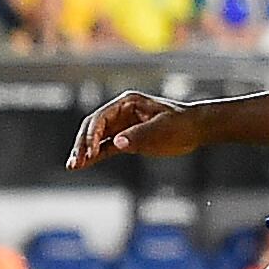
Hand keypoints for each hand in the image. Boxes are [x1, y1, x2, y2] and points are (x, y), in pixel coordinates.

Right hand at [68, 91, 205, 168]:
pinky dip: (95, 156)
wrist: (195, 129)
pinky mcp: (126, 140)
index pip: (101, 118)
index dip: (92, 135)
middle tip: (76, 162)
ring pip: (96, 139)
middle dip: (82, 144)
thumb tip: (116, 143)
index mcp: (127, 103)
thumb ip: (138, 135)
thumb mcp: (161, 129)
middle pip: (93, 127)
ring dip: (84, 152)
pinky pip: (105, 148)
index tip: (90, 152)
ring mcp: (122, 126)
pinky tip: (83, 165)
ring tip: (72, 166)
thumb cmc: (181, 124)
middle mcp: (120, 113)